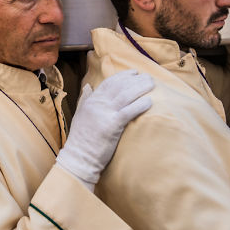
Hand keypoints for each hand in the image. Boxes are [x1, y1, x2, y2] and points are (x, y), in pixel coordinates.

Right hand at [56, 69, 153, 184]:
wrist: (78, 157)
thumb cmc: (81, 139)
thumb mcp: (80, 115)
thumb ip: (86, 100)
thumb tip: (88, 87)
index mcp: (91, 101)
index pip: (109, 82)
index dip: (123, 76)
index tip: (134, 72)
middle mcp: (97, 104)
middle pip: (120, 86)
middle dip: (135, 79)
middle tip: (148, 77)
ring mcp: (104, 113)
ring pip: (126, 95)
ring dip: (140, 88)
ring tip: (151, 84)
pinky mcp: (112, 126)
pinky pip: (129, 111)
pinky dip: (140, 105)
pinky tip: (149, 102)